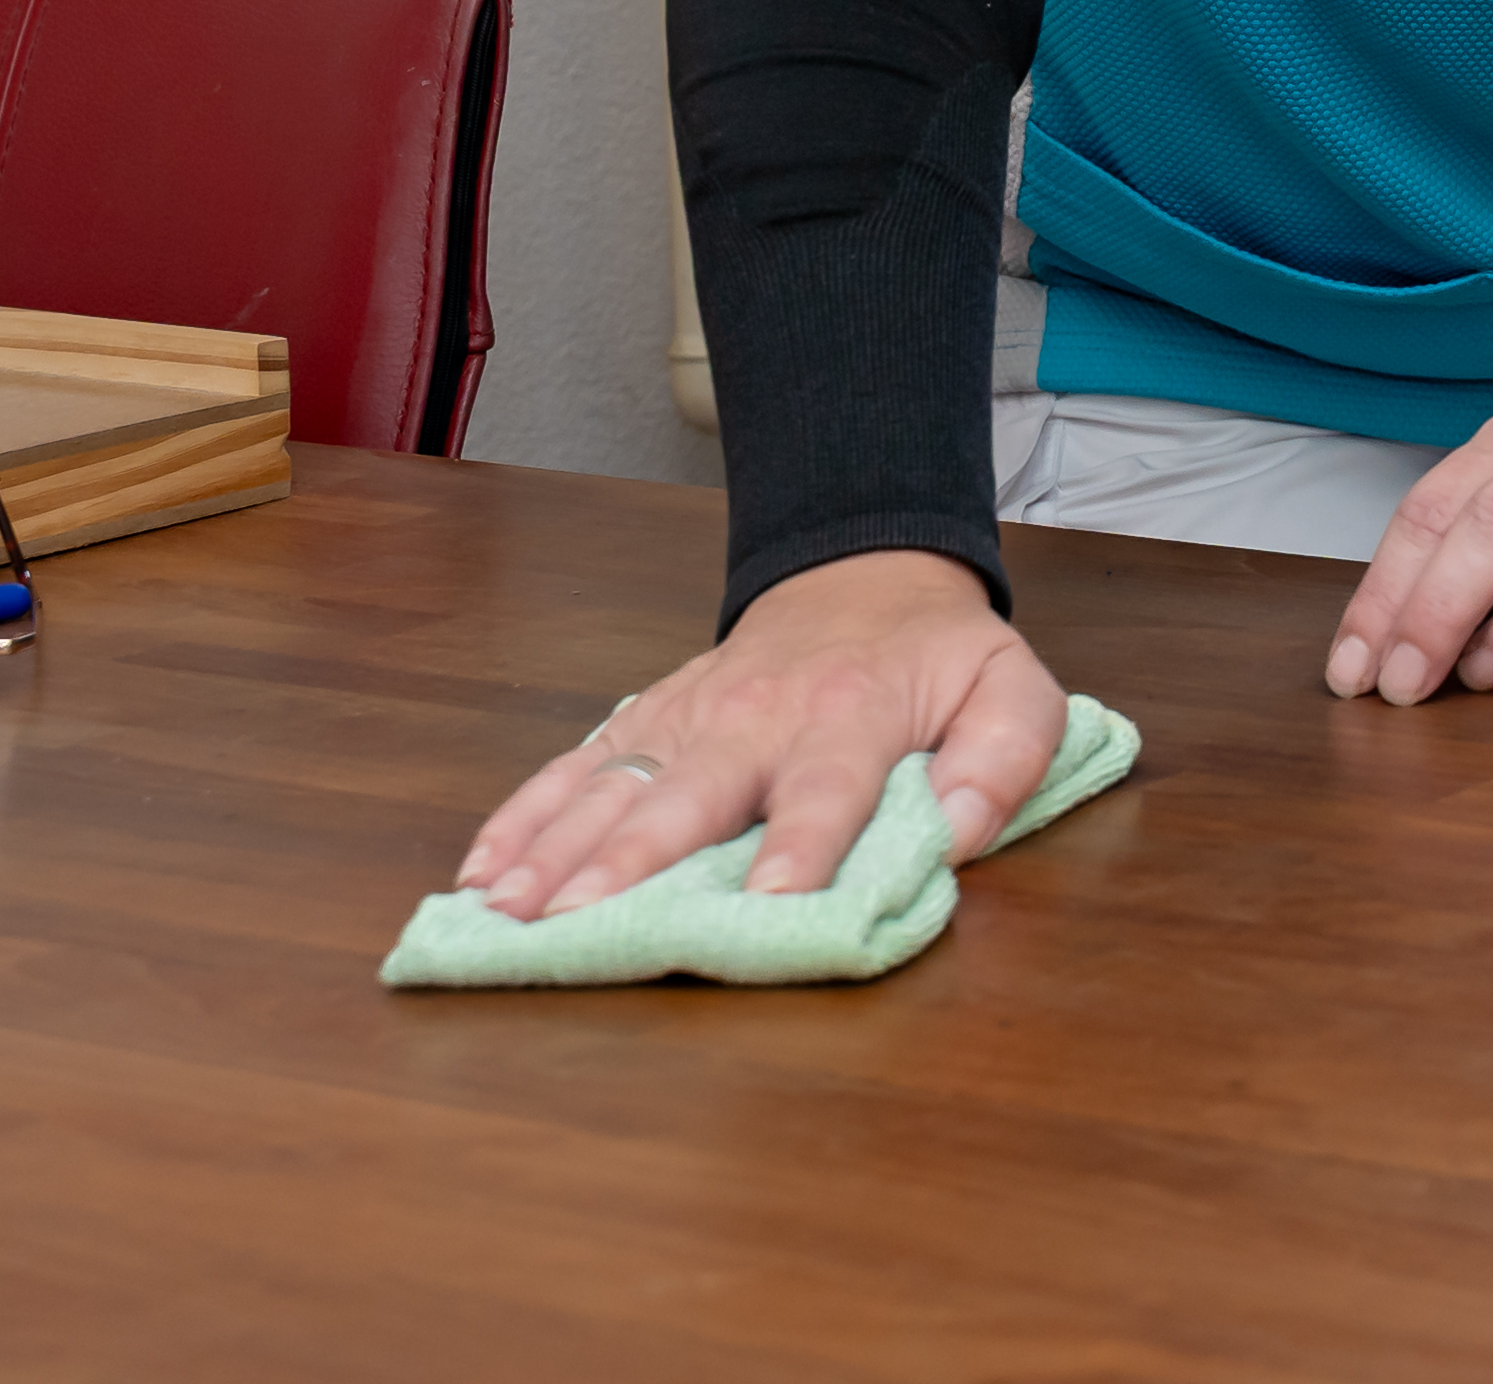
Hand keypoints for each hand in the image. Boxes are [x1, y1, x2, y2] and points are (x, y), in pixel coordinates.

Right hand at [452, 549, 1067, 920]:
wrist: (866, 573)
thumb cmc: (938, 655)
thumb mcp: (1011, 688)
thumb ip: (1006, 757)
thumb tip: (966, 831)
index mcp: (853, 714)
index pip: (826, 787)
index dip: (802, 844)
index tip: (771, 902)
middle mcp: (758, 714)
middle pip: (690, 793)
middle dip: (629, 859)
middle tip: (573, 919)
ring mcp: (690, 714)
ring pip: (615, 784)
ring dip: (554, 848)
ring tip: (502, 910)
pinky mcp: (647, 717)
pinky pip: (576, 765)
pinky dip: (524, 815)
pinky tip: (481, 869)